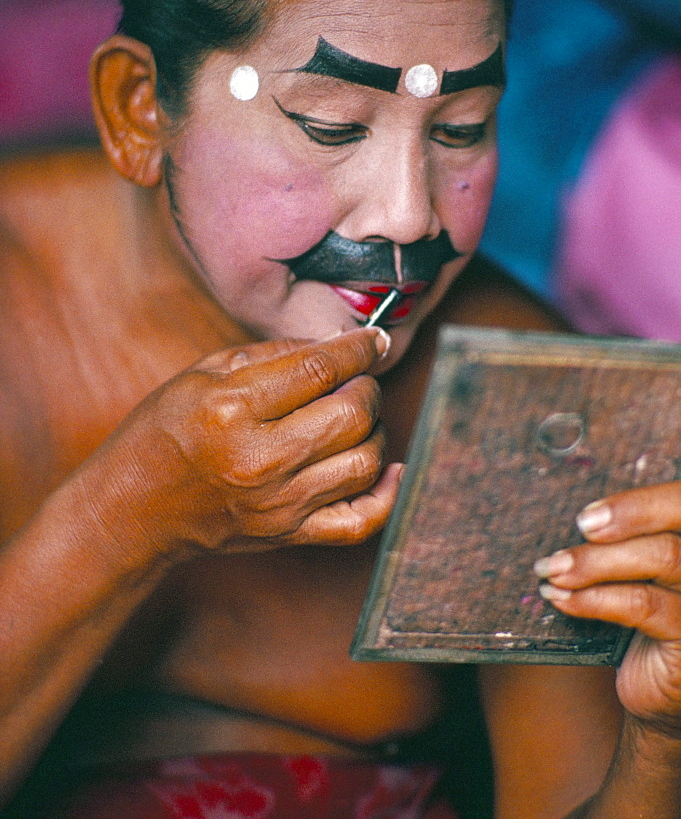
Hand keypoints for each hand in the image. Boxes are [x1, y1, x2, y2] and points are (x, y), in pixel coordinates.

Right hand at [78, 328, 400, 567]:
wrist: (133, 508)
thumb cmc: (163, 432)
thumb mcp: (203, 373)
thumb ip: (273, 354)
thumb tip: (336, 344)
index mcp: (232, 410)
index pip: (319, 370)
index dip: (358, 348)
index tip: (374, 340)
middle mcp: (260, 460)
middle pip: (352, 416)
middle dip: (367, 388)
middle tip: (357, 380)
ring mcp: (279, 503)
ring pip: (365, 461)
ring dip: (374, 430)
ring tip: (355, 417)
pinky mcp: (290, 533)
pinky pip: (361, 521)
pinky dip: (388, 493)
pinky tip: (389, 466)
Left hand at [534, 480, 680, 732]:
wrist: (658, 685)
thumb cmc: (642, 613)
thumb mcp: (634, 570)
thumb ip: (622, 539)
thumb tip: (576, 514)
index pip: (680, 504)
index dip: (640, 504)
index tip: (589, 515)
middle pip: (674, 534)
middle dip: (624, 520)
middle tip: (578, 528)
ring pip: (662, 560)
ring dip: (596, 562)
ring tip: (553, 568)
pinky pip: (643, 605)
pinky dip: (595, 598)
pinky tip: (563, 598)